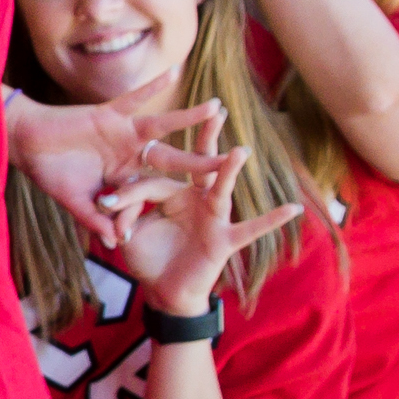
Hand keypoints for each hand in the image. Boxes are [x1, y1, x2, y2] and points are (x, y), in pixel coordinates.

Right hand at [6, 70, 226, 244]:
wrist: (26, 143)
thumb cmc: (48, 172)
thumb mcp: (75, 202)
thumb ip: (96, 219)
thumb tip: (117, 243)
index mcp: (124, 176)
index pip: (156, 189)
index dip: (176, 198)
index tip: (205, 205)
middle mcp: (130, 154)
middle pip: (172, 159)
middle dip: (200, 161)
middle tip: (232, 160)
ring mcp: (122, 133)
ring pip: (162, 126)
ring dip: (188, 118)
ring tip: (216, 109)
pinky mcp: (109, 114)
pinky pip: (135, 98)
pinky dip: (152, 85)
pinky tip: (175, 73)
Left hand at [119, 145, 303, 315]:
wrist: (163, 291)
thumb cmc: (149, 257)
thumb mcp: (130, 234)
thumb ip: (122, 216)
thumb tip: (111, 205)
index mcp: (171, 194)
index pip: (151, 183)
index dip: (126, 197)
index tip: (105, 206)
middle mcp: (195, 200)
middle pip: (200, 165)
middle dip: (207, 137)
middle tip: (215, 108)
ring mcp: (213, 218)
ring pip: (222, 191)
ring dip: (230, 171)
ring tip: (240, 151)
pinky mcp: (224, 240)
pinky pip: (251, 230)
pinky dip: (271, 221)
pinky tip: (293, 209)